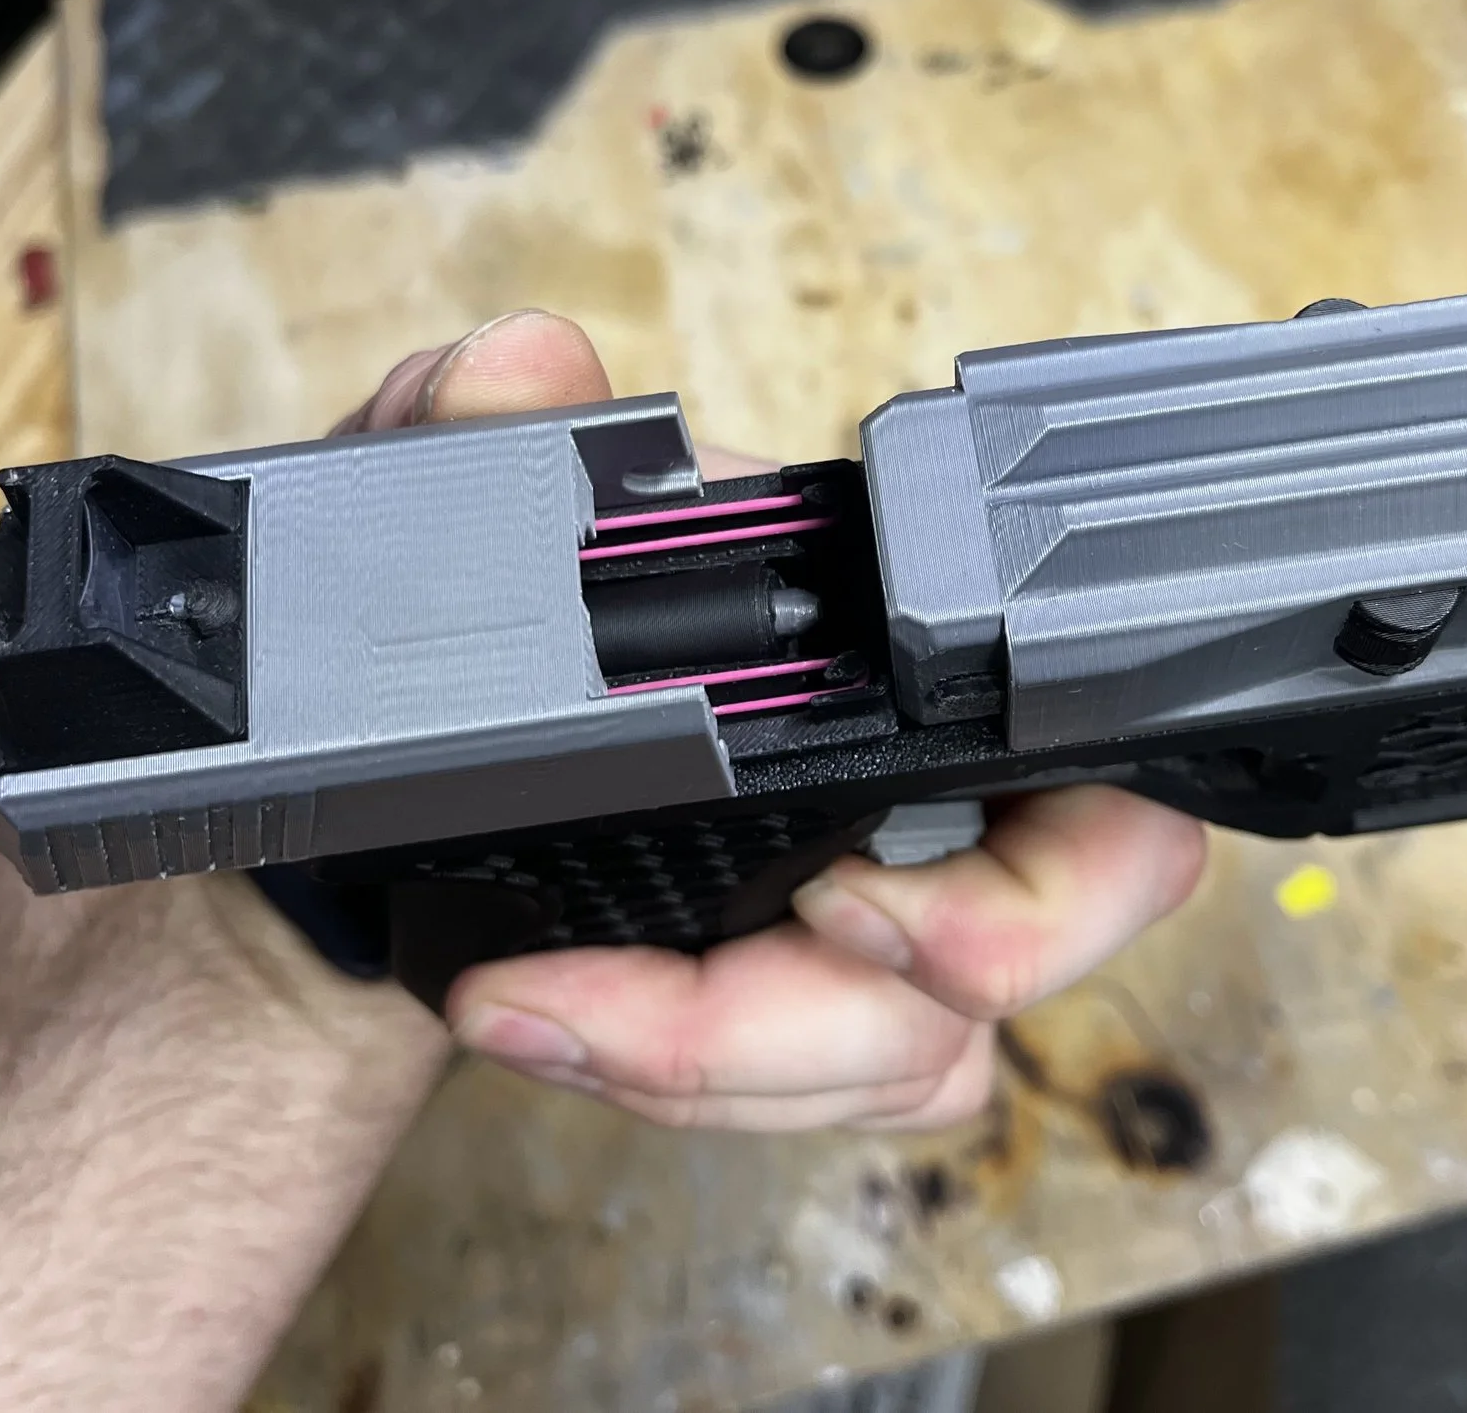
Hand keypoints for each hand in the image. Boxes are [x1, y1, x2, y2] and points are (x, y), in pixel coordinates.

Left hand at [337, 311, 1207, 1131]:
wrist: (382, 803)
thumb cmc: (462, 649)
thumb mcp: (441, 518)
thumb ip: (480, 432)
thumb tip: (515, 372)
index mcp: (896, 634)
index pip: (1085, 738)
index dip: (1041, 868)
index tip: (841, 895)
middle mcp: (930, 775)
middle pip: (1052, 935)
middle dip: (890, 997)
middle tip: (679, 1000)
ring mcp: (887, 909)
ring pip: (927, 1046)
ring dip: (734, 1062)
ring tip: (543, 1012)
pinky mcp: (814, 1017)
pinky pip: (830, 1096)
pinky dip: (697, 1090)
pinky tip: (559, 1034)